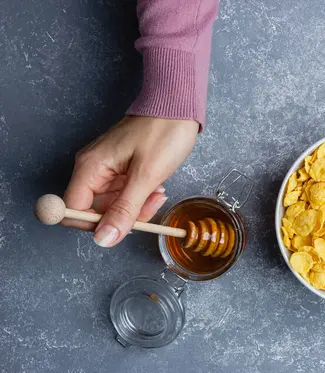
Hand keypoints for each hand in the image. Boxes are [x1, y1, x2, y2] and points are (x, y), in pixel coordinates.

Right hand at [63, 116, 197, 246]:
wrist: (178, 107)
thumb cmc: (163, 132)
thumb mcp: (146, 176)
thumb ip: (124, 209)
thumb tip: (104, 238)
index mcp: (90, 168)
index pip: (73, 211)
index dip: (95, 225)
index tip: (123, 224)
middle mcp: (93, 170)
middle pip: (95, 211)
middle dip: (124, 216)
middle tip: (150, 203)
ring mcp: (107, 171)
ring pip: (113, 206)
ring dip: (137, 207)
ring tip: (157, 191)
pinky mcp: (121, 171)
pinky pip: (125, 195)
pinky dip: (141, 197)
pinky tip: (156, 187)